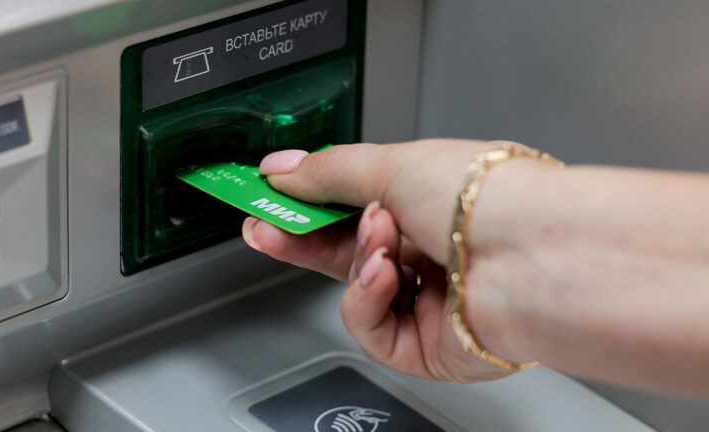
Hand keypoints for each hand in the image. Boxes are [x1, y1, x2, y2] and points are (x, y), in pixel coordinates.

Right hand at [241, 139, 513, 381]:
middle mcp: (429, 252)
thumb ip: (327, 173)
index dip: (305, 204)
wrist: (530, 255)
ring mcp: (428, 300)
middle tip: (265, 227)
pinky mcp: (426, 345)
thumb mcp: (391, 166)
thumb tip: (281, 170)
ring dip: (357, 260)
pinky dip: (367, 299)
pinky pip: (371, 329)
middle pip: (346, 251)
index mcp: (427, 204)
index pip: (350, 207)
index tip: (266, 199)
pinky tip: (385, 275)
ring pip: (356, 289)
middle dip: (302, 238)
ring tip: (379, 236)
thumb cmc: (483, 200)